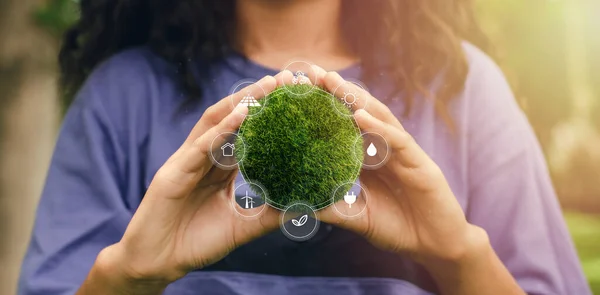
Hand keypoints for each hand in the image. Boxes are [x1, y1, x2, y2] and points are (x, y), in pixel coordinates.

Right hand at [102, 74, 284, 286]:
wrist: (160, 264)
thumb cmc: (197, 242)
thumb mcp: (242, 225)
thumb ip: (270, 213)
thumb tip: (307, 205)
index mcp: (218, 167)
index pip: (246, 132)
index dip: (269, 115)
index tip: (296, 99)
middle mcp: (203, 158)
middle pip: (231, 119)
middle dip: (257, 97)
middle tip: (286, 79)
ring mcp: (186, 162)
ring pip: (215, 124)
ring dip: (241, 103)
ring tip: (268, 86)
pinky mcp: (172, 173)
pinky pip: (200, 146)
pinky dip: (220, 129)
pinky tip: (241, 114)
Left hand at [313, 66, 486, 265]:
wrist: (437, 246)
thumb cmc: (399, 228)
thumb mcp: (359, 217)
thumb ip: (334, 208)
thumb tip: (298, 204)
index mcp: (369, 160)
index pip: (344, 128)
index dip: (323, 110)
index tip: (299, 94)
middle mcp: (384, 150)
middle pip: (359, 114)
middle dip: (337, 93)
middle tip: (312, 74)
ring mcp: (403, 154)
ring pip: (379, 119)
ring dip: (356, 99)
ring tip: (332, 82)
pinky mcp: (421, 164)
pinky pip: (398, 141)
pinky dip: (380, 128)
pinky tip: (360, 115)